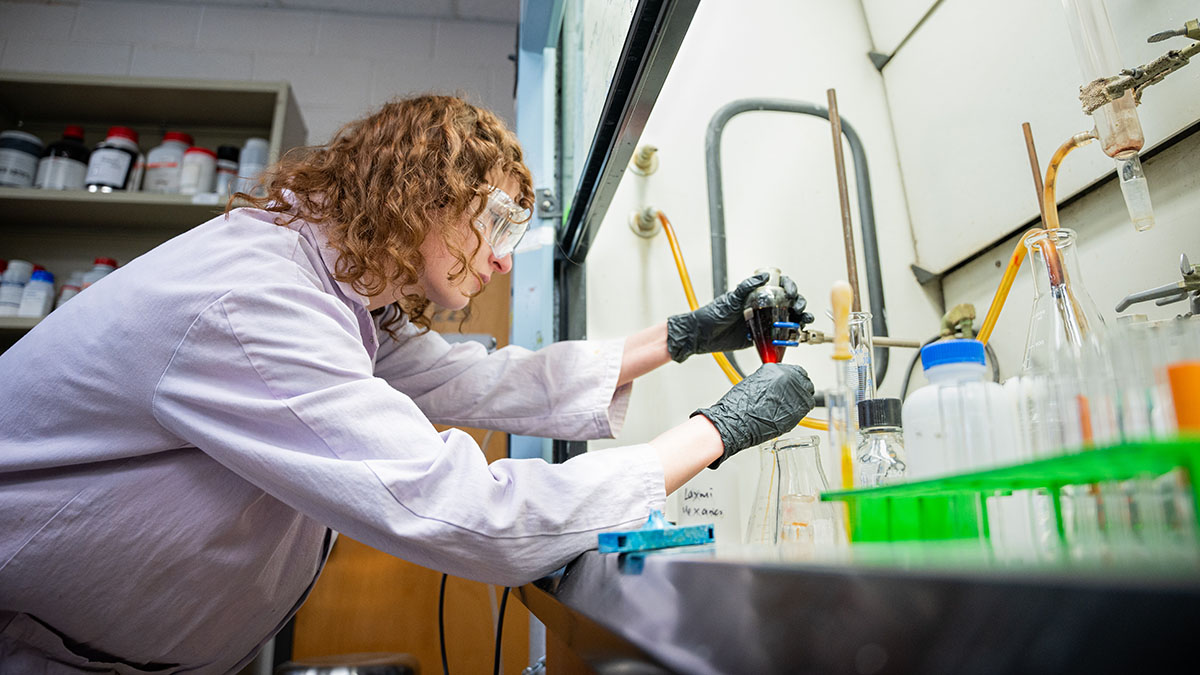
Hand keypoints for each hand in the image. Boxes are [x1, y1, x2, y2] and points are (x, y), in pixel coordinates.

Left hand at [666, 273, 814, 361]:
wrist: (702, 336)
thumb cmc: (713, 314)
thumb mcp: (730, 299)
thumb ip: (746, 287)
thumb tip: (764, 276)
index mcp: (757, 294)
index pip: (780, 286)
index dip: (791, 287)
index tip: (792, 294)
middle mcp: (763, 306)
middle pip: (790, 302)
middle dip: (799, 303)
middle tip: (798, 309)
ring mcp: (764, 322)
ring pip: (789, 318)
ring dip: (800, 318)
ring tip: (803, 321)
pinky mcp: (763, 337)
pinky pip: (781, 335)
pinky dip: (792, 334)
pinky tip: (797, 334)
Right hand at [692, 363, 815, 467]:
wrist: (736, 423)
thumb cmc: (739, 405)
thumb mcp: (754, 381)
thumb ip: (770, 378)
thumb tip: (778, 382)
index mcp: (777, 369)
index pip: (796, 370)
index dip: (794, 377)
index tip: (791, 382)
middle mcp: (789, 379)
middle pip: (804, 381)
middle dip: (799, 387)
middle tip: (790, 394)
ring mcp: (795, 395)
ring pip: (807, 394)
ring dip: (800, 398)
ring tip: (787, 405)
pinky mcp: (798, 411)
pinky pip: (805, 408)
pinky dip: (799, 410)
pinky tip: (787, 413)